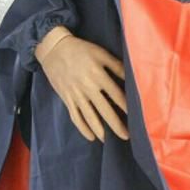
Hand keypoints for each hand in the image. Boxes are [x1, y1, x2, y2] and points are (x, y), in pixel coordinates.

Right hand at [35, 26, 127, 141]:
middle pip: (105, 110)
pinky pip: (75, 117)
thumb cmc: (80, 49)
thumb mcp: (100, 53)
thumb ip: (116, 66)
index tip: (136, 118)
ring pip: (89, 117)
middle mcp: (88, 88)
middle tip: (126, 136)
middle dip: (116, 125)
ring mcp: (76, 95)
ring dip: (100, 130)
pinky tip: (91, 137)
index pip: (116, 96)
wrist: (54, 49)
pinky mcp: (67, 99)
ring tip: (109, 140)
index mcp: (99, 76)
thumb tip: (131, 77)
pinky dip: (83, 128)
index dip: (127, 107)